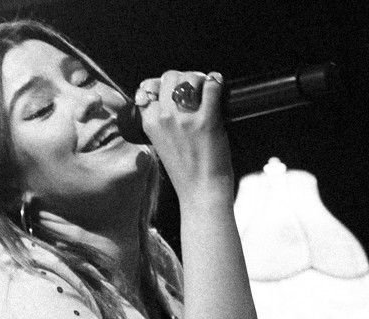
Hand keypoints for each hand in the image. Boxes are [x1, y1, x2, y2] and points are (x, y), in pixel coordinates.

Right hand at [133, 70, 233, 196]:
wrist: (200, 192)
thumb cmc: (184, 170)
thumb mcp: (161, 143)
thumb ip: (161, 121)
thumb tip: (172, 97)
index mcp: (149, 123)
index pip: (149, 88)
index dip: (163, 85)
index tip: (173, 91)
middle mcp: (164, 118)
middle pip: (170, 76)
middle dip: (184, 78)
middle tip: (195, 89)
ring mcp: (185, 119)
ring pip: (190, 77)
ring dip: (200, 79)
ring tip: (207, 90)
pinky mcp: (207, 120)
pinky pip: (212, 86)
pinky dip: (217, 82)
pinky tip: (219, 86)